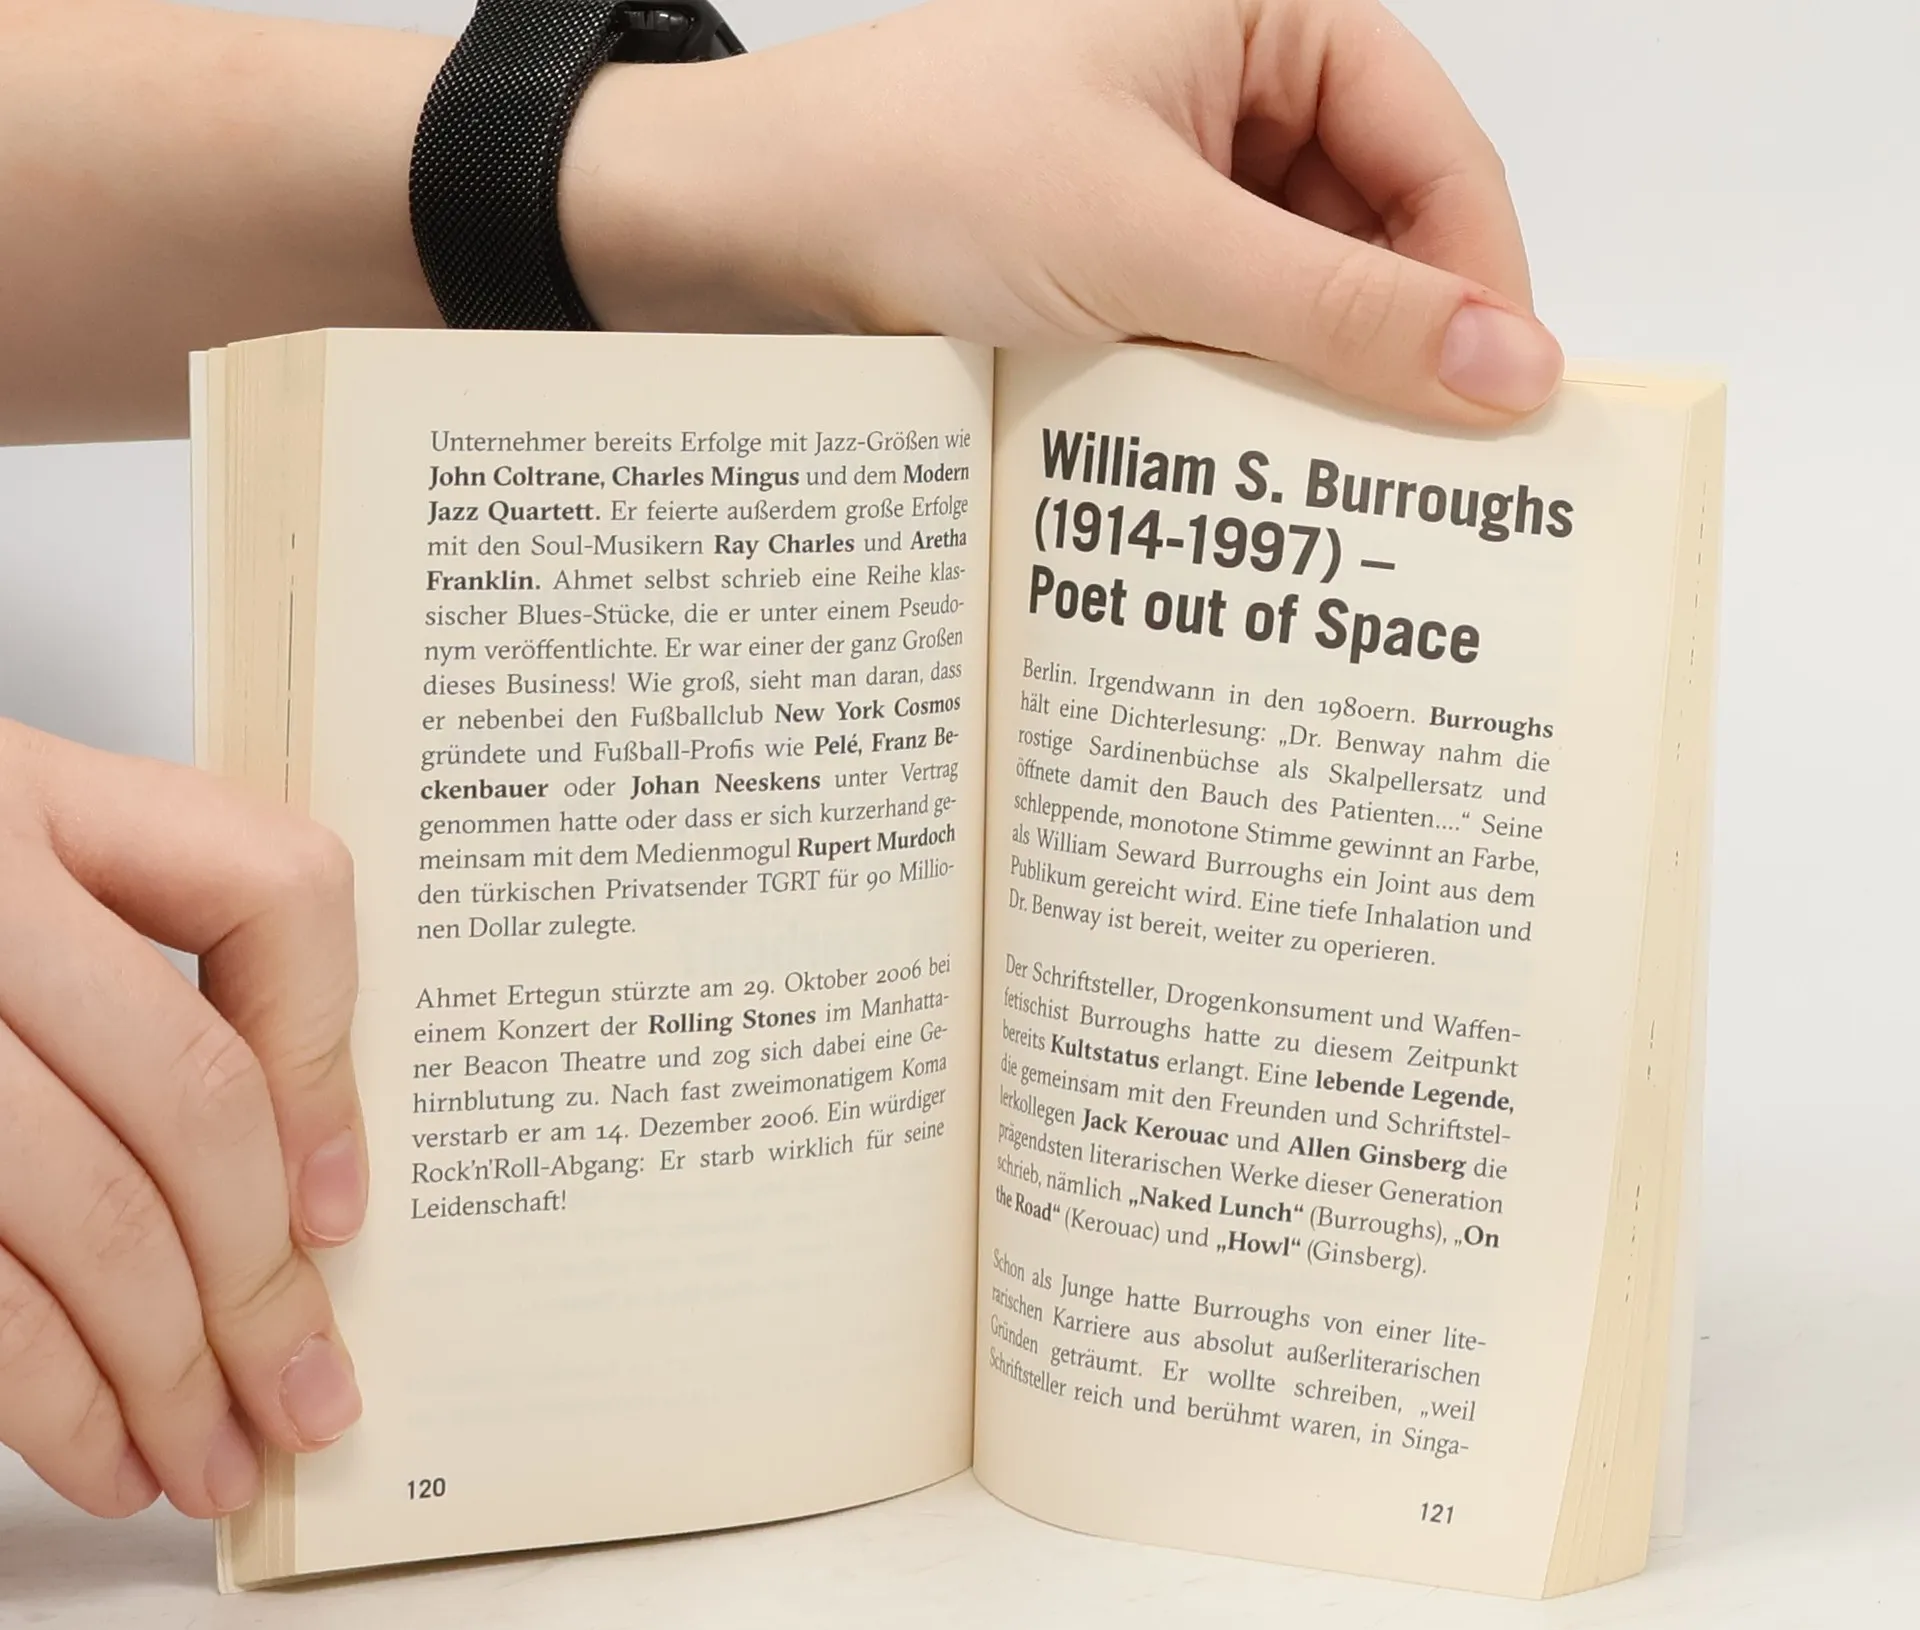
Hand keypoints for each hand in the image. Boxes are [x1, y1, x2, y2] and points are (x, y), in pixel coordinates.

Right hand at [0, 721, 364, 1518]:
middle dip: (262, 1286)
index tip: (339, 1213)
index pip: (273, 891)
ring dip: (166, 1377)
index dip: (331, 1071)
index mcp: (32, 794)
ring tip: (211, 1462)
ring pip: (87, 1219)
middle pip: (190, 1101)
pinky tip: (96, 1450)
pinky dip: (50, 1404)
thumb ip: (126, 978)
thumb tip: (294, 1201)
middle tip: (305, 1400)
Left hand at [567, 0, 1561, 424]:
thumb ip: (1337, 312)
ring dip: (1297, 383)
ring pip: (1288, 293)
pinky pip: (1210, 328)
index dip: (1477, 281)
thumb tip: (1511, 369)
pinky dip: (1222, 394)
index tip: (1501, 412)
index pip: (1437, 149)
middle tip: (1412, 478)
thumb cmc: (919, 175)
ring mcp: (1162, 173)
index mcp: (1261, 12)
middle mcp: (1223, 82)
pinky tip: (1222, 463)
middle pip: (1370, 228)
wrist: (733, 229)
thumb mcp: (1154, 244)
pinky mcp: (1109, 254)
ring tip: (1308, 483)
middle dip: (1385, 346)